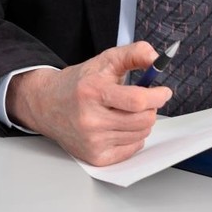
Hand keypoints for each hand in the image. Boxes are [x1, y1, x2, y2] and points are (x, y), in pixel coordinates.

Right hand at [6, 42, 171, 165]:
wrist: (48, 104)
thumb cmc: (80, 81)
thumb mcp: (106, 59)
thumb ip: (134, 53)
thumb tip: (157, 59)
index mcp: (93, 91)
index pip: (137, 100)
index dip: (157, 95)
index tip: (163, 91)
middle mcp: (90, 119)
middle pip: (142, 120)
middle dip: (151, 108)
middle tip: (145, 100)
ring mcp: (92, 141)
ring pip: (140, 134)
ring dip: (143, 121)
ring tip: (128, 111)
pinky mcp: (94, 157)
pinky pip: (131, 149)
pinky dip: (134, 137)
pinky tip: (122, 125)